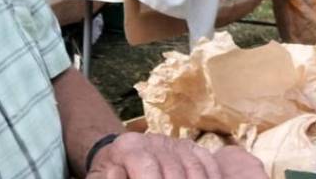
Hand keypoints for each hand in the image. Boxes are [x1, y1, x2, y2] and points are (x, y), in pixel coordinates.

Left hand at [86, 132, 263, 178]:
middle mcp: (154, 140)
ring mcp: (176, 143)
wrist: (120, 157)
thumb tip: (116, 174)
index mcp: (128, 147)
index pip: (146, 167)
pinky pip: (208, 163)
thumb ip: (110, 178)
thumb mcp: (102, 177)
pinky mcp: (192, 148)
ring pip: (194, 169)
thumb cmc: (110, 174)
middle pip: (174, 172)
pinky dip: (213, 177)